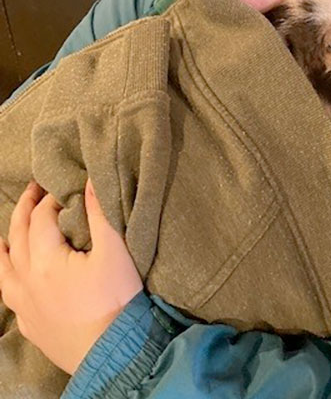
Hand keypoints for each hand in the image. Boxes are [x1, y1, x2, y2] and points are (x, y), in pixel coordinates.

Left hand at [0, 178, 142, 374]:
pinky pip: (10, 294)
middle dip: (24, 209)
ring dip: (6, 243)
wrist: (113, 352)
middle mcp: (27, 280)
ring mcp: (25, 305)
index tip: (65, 188)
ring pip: (4, 268)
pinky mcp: (30, 325)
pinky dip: (8, 276)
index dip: (52, 198)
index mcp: (46, 260)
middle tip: (33, 189)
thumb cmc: (116, 300)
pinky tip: (15, 275)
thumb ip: (99, 213)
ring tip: (8, 231)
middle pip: (17, 236)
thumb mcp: (114, 250)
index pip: (41, 218)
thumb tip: (89, 182)